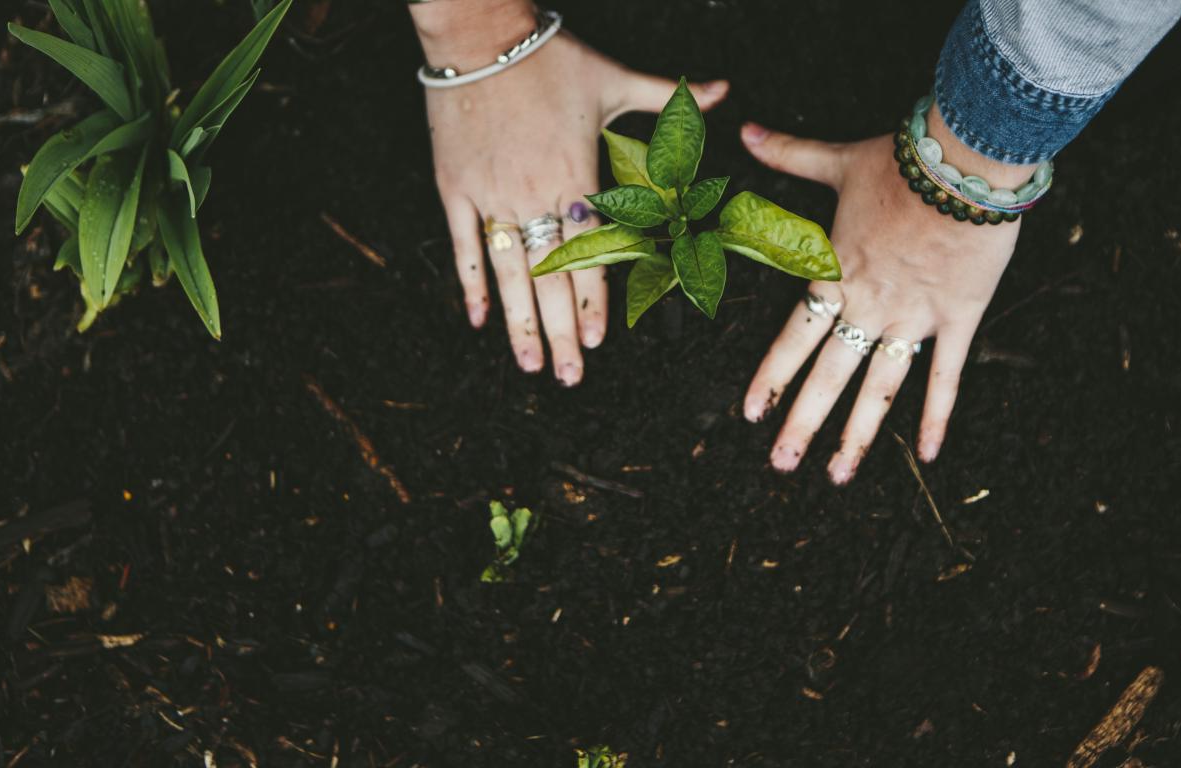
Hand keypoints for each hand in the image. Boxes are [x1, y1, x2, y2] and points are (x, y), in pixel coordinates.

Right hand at [413, 1, 726, 384]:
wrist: (480, 34)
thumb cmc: (550, 57)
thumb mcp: (613, 79)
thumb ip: (669, 97)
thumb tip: (724, 91)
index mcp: (578, 175)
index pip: (592, 253)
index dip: (595, 300)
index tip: (601, 340)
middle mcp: (536, 193)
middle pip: (552, 277)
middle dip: (562, 331)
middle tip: (570, 376)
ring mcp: (493, 193)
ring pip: (510, 272)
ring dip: (519, 323)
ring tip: (530, 364)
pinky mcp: (456, 187)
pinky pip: (465, 245)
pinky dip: (472, 282)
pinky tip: (477, 319)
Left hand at [738, 107, 1033, 482]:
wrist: (965, 162)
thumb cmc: (901, 160)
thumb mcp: (837, 161)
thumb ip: (789, 153)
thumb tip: (743, 130)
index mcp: (835, 275)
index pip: (793, 338)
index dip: (770, 377)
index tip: (750, 415)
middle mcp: (868, 306)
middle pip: (828, 377)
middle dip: (802, 423)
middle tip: (781, 465)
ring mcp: (913, 318)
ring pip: (879, 389)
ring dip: (856, 436)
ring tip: (836, 476)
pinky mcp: (958, 319)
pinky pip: (946, 378)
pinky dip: (937, 417)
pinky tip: (931, 456)